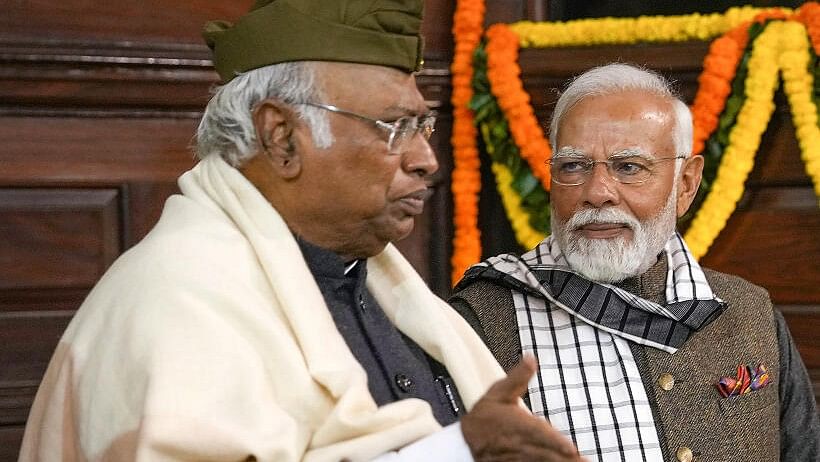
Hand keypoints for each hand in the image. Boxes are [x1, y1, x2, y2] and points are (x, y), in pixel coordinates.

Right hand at [461, 356, 585, 460]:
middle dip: (565, 458)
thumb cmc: (484, 417)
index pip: (539, 433)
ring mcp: (520, 458)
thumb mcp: (498, 392)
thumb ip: (517, 378)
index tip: (571, 448)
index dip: (555, 442)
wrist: (465, 441)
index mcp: (518, 424)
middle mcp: (521, 443)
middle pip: (546, 454)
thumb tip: (531, 359)